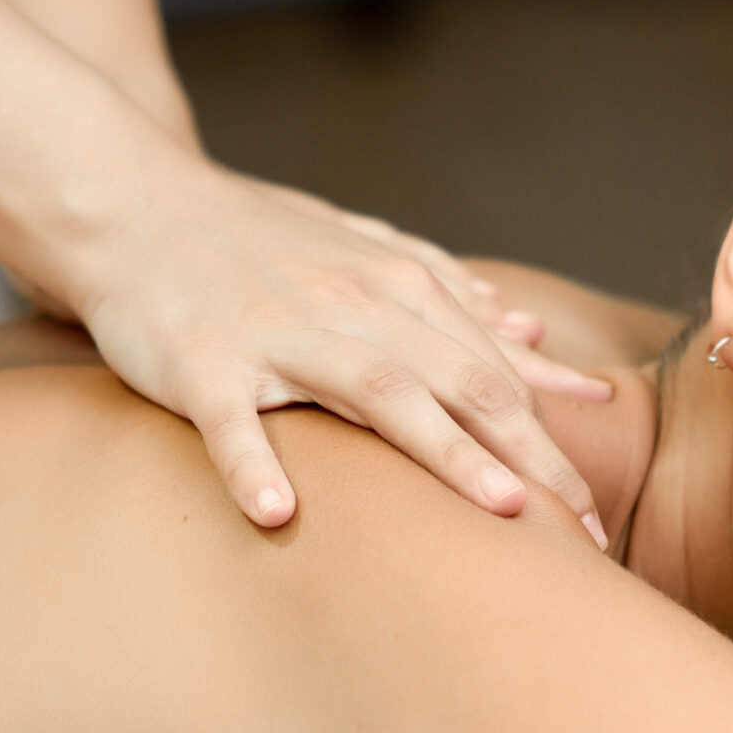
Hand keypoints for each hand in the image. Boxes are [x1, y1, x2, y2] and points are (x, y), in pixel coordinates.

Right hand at [57, 158, 613, 541]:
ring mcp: (277, 334)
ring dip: (442, 448)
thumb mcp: (365, 255)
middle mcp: (353, 309)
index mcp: (397, 290)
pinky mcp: (201, 360)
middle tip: (589, 528)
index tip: (600, 510)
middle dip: (532, 457)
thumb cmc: (254, 244)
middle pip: (461, 384)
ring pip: (374, 391)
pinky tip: (278, 513)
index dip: (552, 440)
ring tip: (498, 509)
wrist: (133, 204)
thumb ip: (451, 297)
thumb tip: (535, 330)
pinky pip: (232, 417)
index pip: (494, 373)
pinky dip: (254, 463)